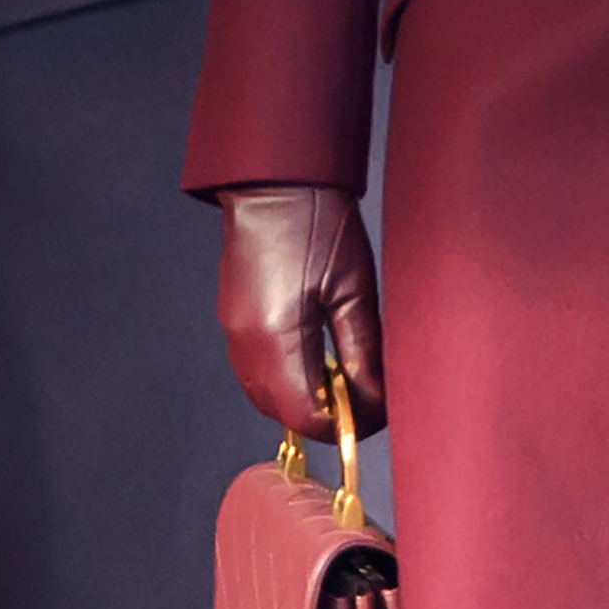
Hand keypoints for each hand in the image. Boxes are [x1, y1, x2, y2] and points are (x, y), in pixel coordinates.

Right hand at [215, 184, 385, 435]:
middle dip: (324, 416)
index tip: (374, 413)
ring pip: (265, 395)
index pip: (304, 414)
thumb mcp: (353, 289)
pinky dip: (287, 379)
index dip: (342, 425)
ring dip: (304, 399)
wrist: (275, 182)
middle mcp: (245, 342)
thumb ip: (362, 351)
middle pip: (281, 413)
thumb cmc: (316, 222)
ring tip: (344, 374)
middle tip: (364, 396)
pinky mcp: (233, 320)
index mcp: (276, 336)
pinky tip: (316, 357)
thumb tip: (375, 398)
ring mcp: (233, 332)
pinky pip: (255, 371)